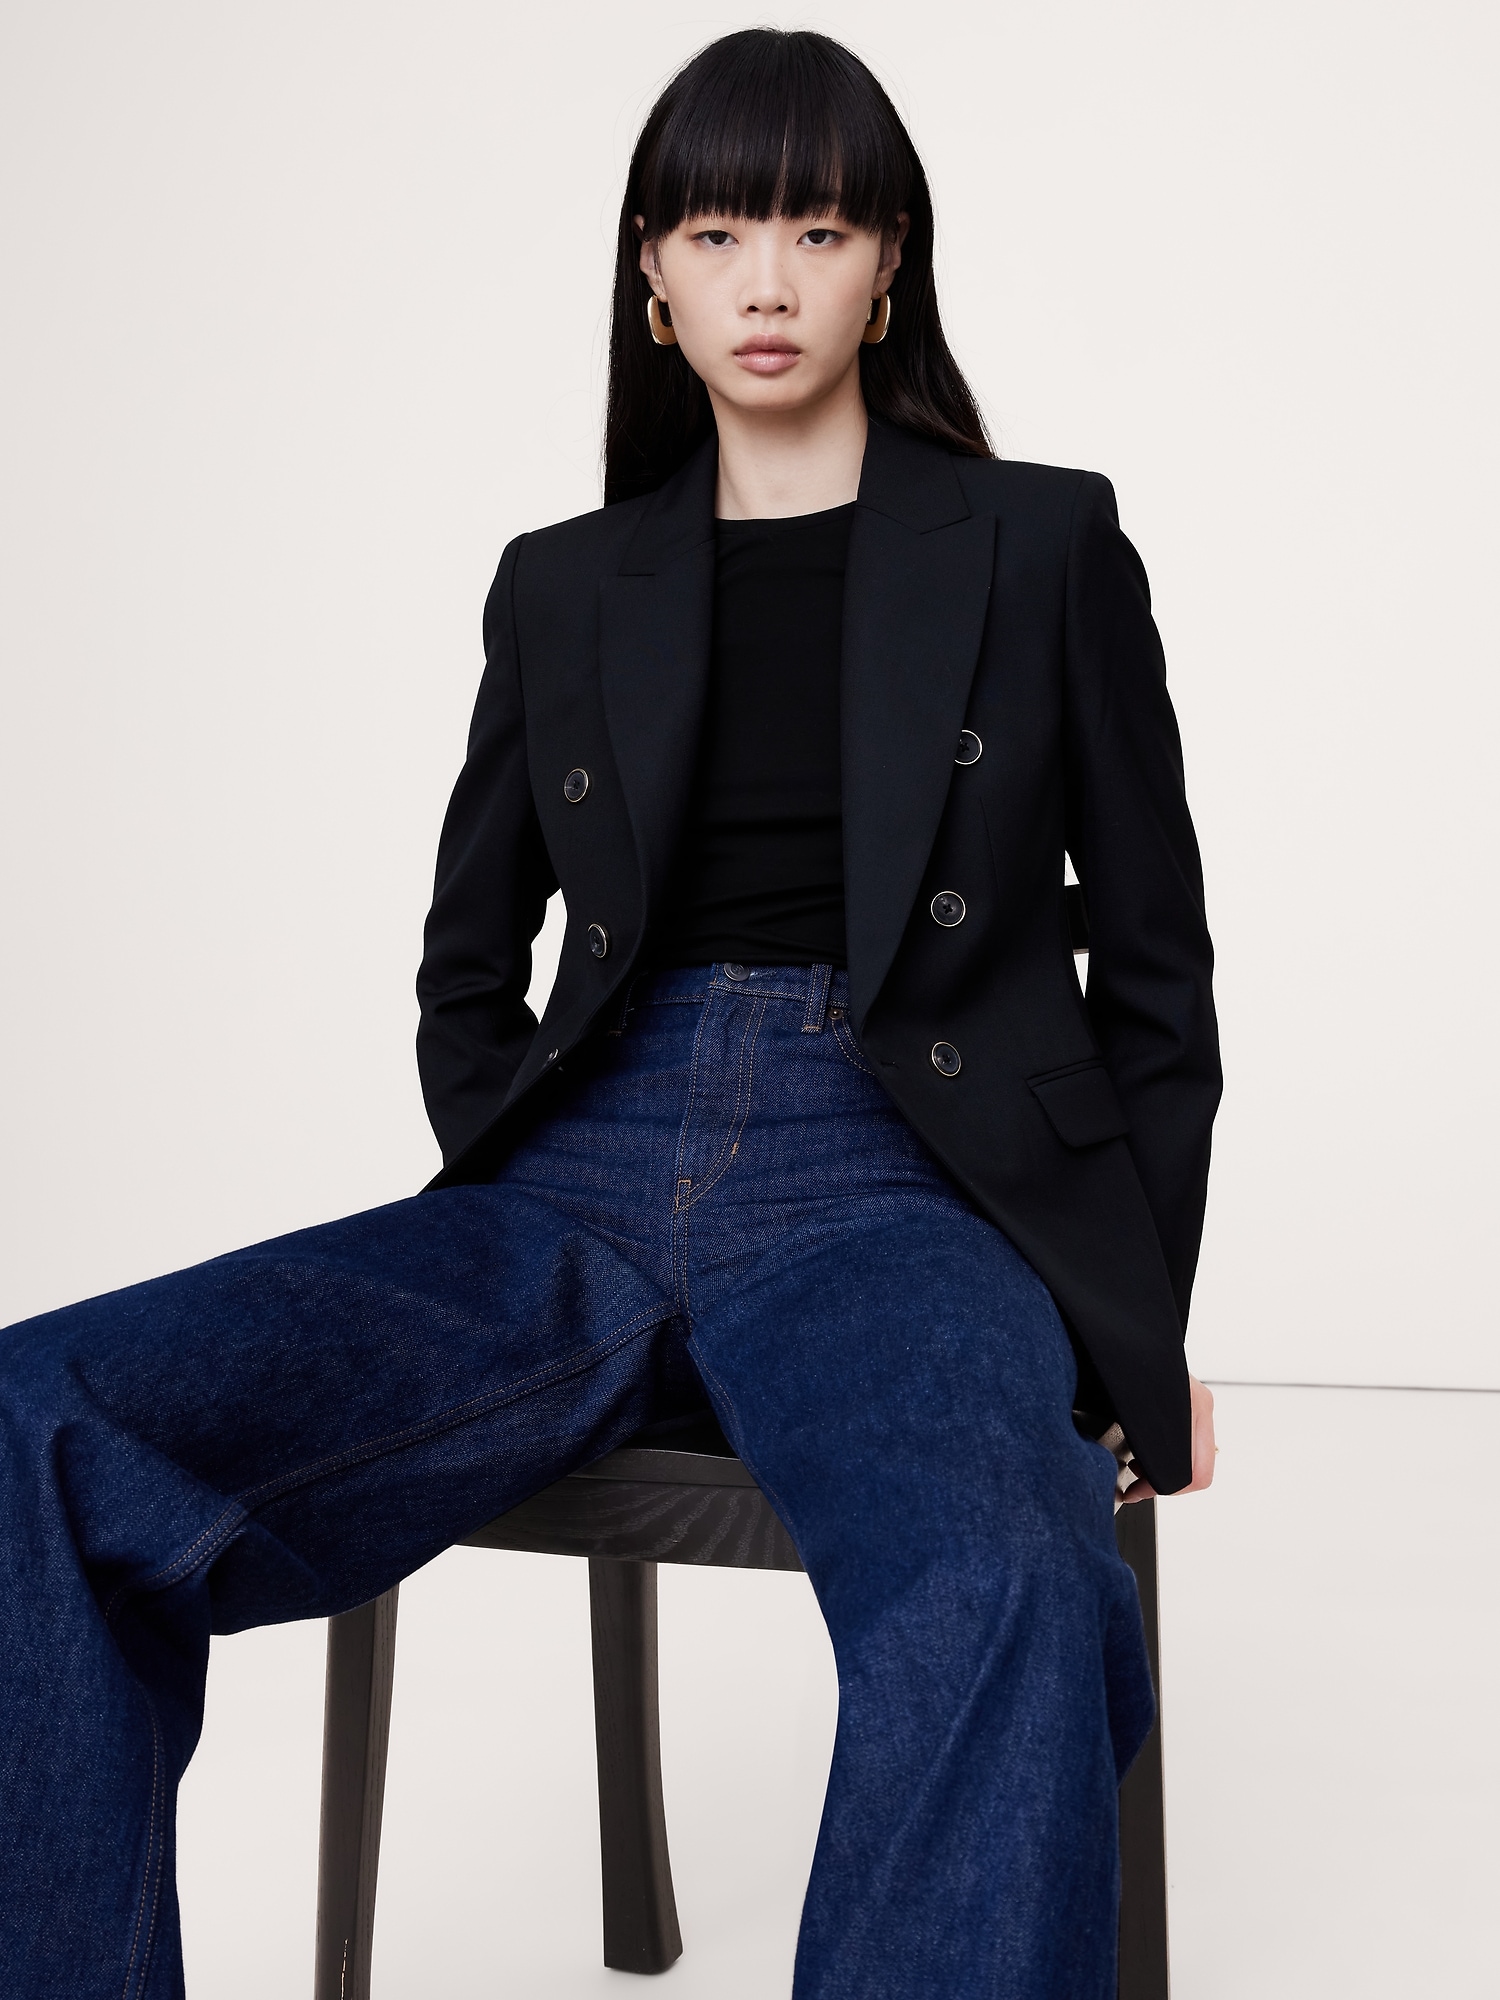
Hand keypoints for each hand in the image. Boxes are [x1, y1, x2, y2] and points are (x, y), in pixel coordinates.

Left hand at [1119, 1373, 1215, 1502]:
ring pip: (1195, 1459)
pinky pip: (1188, 1443)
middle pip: (1198, 1470)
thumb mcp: (1129, 1400)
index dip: (1163, 1487)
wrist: (1127, 1332)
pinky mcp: (1191, 1404)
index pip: (1195, 1471)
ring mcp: (1199, 1405)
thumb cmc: (1125, 1360)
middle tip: (1135, 1485)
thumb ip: (1142, 1435)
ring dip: (1166, 1470)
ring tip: (1135, 1467)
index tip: (1136, 1489)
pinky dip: (1168, 1455)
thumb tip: (1135, 1471)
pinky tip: (1142, 1451)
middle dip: (1164, 1483)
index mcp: (1193, 1406)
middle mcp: (1201, 1406)